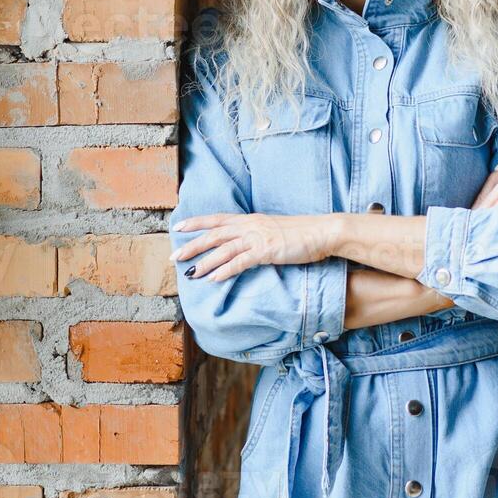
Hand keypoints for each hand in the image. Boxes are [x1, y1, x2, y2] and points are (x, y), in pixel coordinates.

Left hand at [170, 213, 335, 280]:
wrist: (323, 231)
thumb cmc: (302, 233)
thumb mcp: (274, 230)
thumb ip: (258, 235)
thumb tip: (247, 244)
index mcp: (251, 220)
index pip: (218, 219)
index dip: (197, 222)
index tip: (178, 226)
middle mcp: (250, 225)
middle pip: (214, 234)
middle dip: (192, 246)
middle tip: (174, 257)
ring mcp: (258, 237)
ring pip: (224, 249)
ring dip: (204, 261)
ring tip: (189, 273)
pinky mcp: (267, 250)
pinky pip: (241, 261)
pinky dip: (225, 270)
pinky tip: (214, 279)